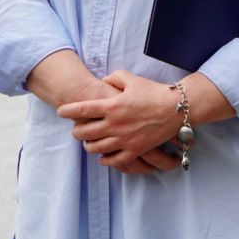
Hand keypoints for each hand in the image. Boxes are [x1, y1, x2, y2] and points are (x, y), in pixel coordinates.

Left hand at [58, 70, 181, 171]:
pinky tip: (102, 157)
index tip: (61, 111)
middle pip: (83, 132)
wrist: (177, 108)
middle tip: (77, 128)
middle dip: (76, 130)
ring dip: (87, 145)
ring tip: (88, 142)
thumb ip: (114, 78)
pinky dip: (104, 160)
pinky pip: (113, 160)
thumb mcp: (133, 79)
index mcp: (112, 106)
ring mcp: (123, 139)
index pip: (81, 110)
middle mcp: (114, 124)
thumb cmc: (155, 92)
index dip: (67, 111)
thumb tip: (103, 82)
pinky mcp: (134, 150)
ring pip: (94, 148)